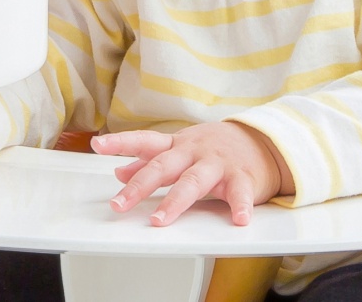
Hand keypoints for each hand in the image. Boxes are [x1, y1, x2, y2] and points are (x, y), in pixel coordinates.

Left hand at [92, 122, 292, 226]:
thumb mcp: (180, 149)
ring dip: (175, 201)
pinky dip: (240, 206)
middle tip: (119, 204)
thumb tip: (117, 171)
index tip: (97, 145)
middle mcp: (194, 152)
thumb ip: (149, 160)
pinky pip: (241, 193)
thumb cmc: (215, 148)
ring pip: (194, 181)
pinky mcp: (243, 177)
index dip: (120, 142)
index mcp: (177, 145)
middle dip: (139, 185)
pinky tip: (238, 219)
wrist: (263, 142)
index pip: (145, 141)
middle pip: (163, 166)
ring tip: (159, 219)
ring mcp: (218, 164)